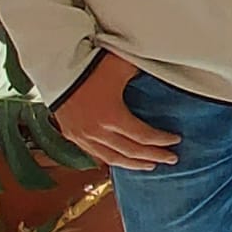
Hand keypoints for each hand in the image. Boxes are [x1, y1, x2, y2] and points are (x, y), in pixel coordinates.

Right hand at [53, 51, 177, 168]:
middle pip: (132, 152)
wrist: (56, 68)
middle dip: (154, 156)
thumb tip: (162, 71)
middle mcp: (97, 132)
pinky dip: (112, 160)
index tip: (176, 141)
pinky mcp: (73, 135)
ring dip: (133, 164)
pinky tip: (121, 161)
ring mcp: (83, 136)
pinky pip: (95, 154)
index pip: (144, 136)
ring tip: (150, 166)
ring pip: (113, 158)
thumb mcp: (121, 65)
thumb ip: (143, 71)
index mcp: (112, 117)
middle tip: (171, 159)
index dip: (161, 141)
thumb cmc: (89, 65)